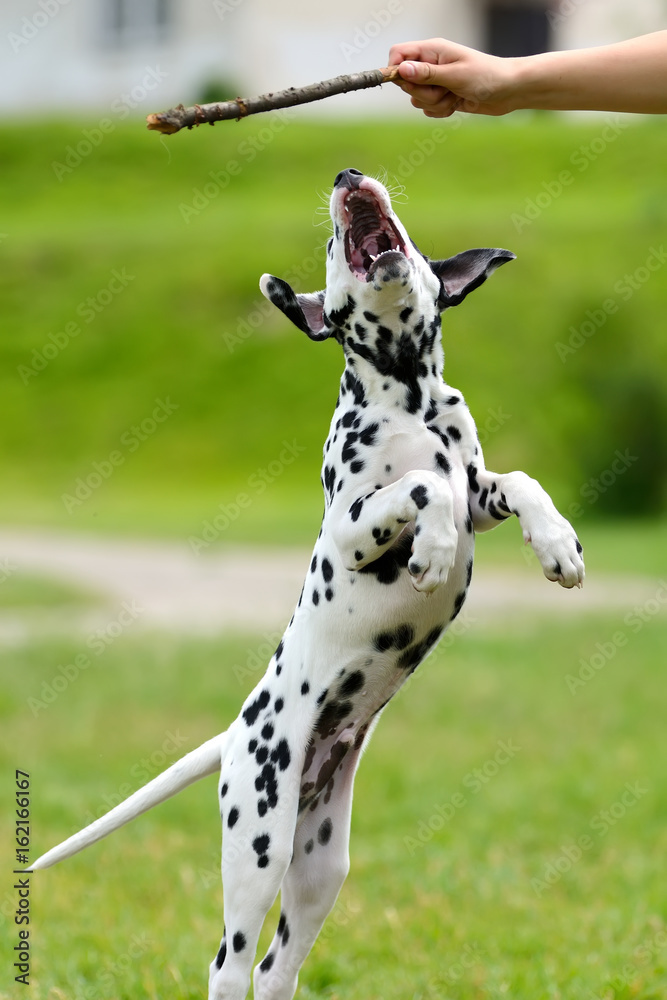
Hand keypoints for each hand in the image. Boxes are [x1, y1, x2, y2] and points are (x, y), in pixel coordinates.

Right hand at [388, 38, 516, 117]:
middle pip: (406, 82)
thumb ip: (426, 74)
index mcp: (433, 50)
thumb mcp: (454, 74)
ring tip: (454, 96)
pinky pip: (428, 110)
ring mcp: (436, 81)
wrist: (508, 90)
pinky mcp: (442, 97)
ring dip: (434, 104)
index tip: (406, 83)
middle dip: (423, 93)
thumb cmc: (485, 75)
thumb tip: (401, 69)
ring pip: (417, 99)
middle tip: (444, 90)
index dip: (396, 69)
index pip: (399, 54)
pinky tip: (457, 104)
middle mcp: (431, 64)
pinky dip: (441, 111)